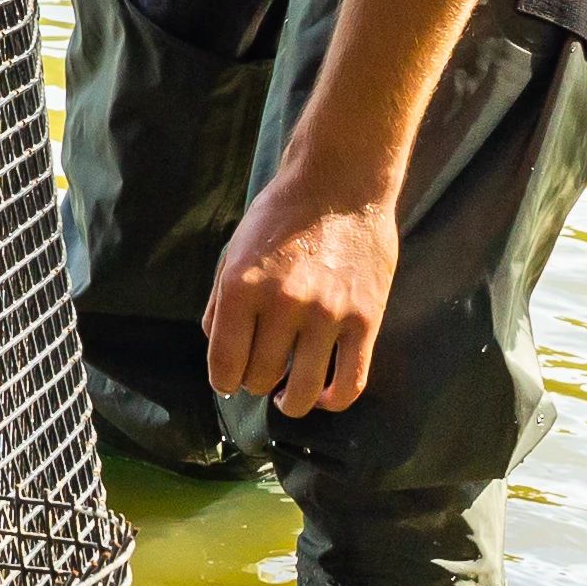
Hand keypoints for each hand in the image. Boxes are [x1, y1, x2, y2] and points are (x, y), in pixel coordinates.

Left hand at [205, 161, 401, 418]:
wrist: (340, 184)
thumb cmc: (281, 216)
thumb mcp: (234, 252)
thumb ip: (221, 305)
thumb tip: (220, 353)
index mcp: (242, 287)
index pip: (224, 364)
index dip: (223, 381)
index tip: (228, 382)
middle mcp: (283, 304)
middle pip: (260, 377)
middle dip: (254, 381)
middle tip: (261, 372)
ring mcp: (328, 314)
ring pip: (301, 390)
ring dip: (288, 401)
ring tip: (285, 395)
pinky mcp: (366, 319)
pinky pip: (350, 382)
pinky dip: (332, 401)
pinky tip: (321, 396)